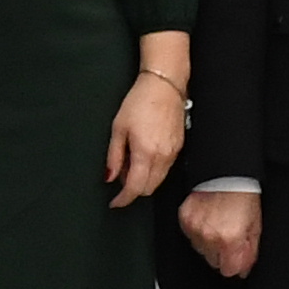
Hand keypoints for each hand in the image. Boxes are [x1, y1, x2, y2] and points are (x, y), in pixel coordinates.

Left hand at [107, 71, 186, 208]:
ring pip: (158, 181)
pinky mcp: (179, 148)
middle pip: (148, 189)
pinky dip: (153, 170)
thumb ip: (113, 157)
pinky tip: (145, 153)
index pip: (135, 188)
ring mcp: (173, 154)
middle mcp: (162, 157)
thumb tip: (110, 177)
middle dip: (133, 188)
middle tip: (121, 172)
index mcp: (145, 153)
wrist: (164, 86)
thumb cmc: (140, 102)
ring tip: (132, 158)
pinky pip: (166, 169)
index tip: (115, 202)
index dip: (123, 199)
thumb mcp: (118, 128)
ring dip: (143, 179)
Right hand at [179, 186, 260, 278]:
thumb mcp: (255, 226)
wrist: (226, 173)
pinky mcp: (185, 220)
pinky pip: (191, 236)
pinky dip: (200, 231)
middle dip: (223, 252)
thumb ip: (249, 251)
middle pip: (214, 261)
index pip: (228, 270)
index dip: (235, 264)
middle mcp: (210, 237)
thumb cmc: (244, 195)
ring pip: (201, 250)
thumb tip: (243, 270)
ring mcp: (195, 229)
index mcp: (230, 240)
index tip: (238, 256)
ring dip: (210, 242)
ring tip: (219, 224)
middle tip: (230, 235)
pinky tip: (209, 219)